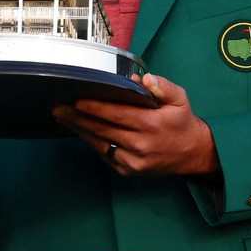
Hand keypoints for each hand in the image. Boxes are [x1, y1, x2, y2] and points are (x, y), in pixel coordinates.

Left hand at [53, 73, 220, 177]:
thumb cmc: (181, 122)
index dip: (94, 107)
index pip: (116, 114)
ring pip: (99, 143)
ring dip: (79, 130)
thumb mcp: (180, 99)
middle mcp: (139, 145)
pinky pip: (104, 154)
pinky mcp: (128, 171)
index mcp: (151, 125)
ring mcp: (132, 161)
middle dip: (77, 118)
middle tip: (58, 108)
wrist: (192, 154)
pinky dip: (91, 142)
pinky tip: (81, 130)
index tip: (77, 100)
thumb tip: (142, 80)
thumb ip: (163, 86)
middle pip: (102, 129)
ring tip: (63, 117)